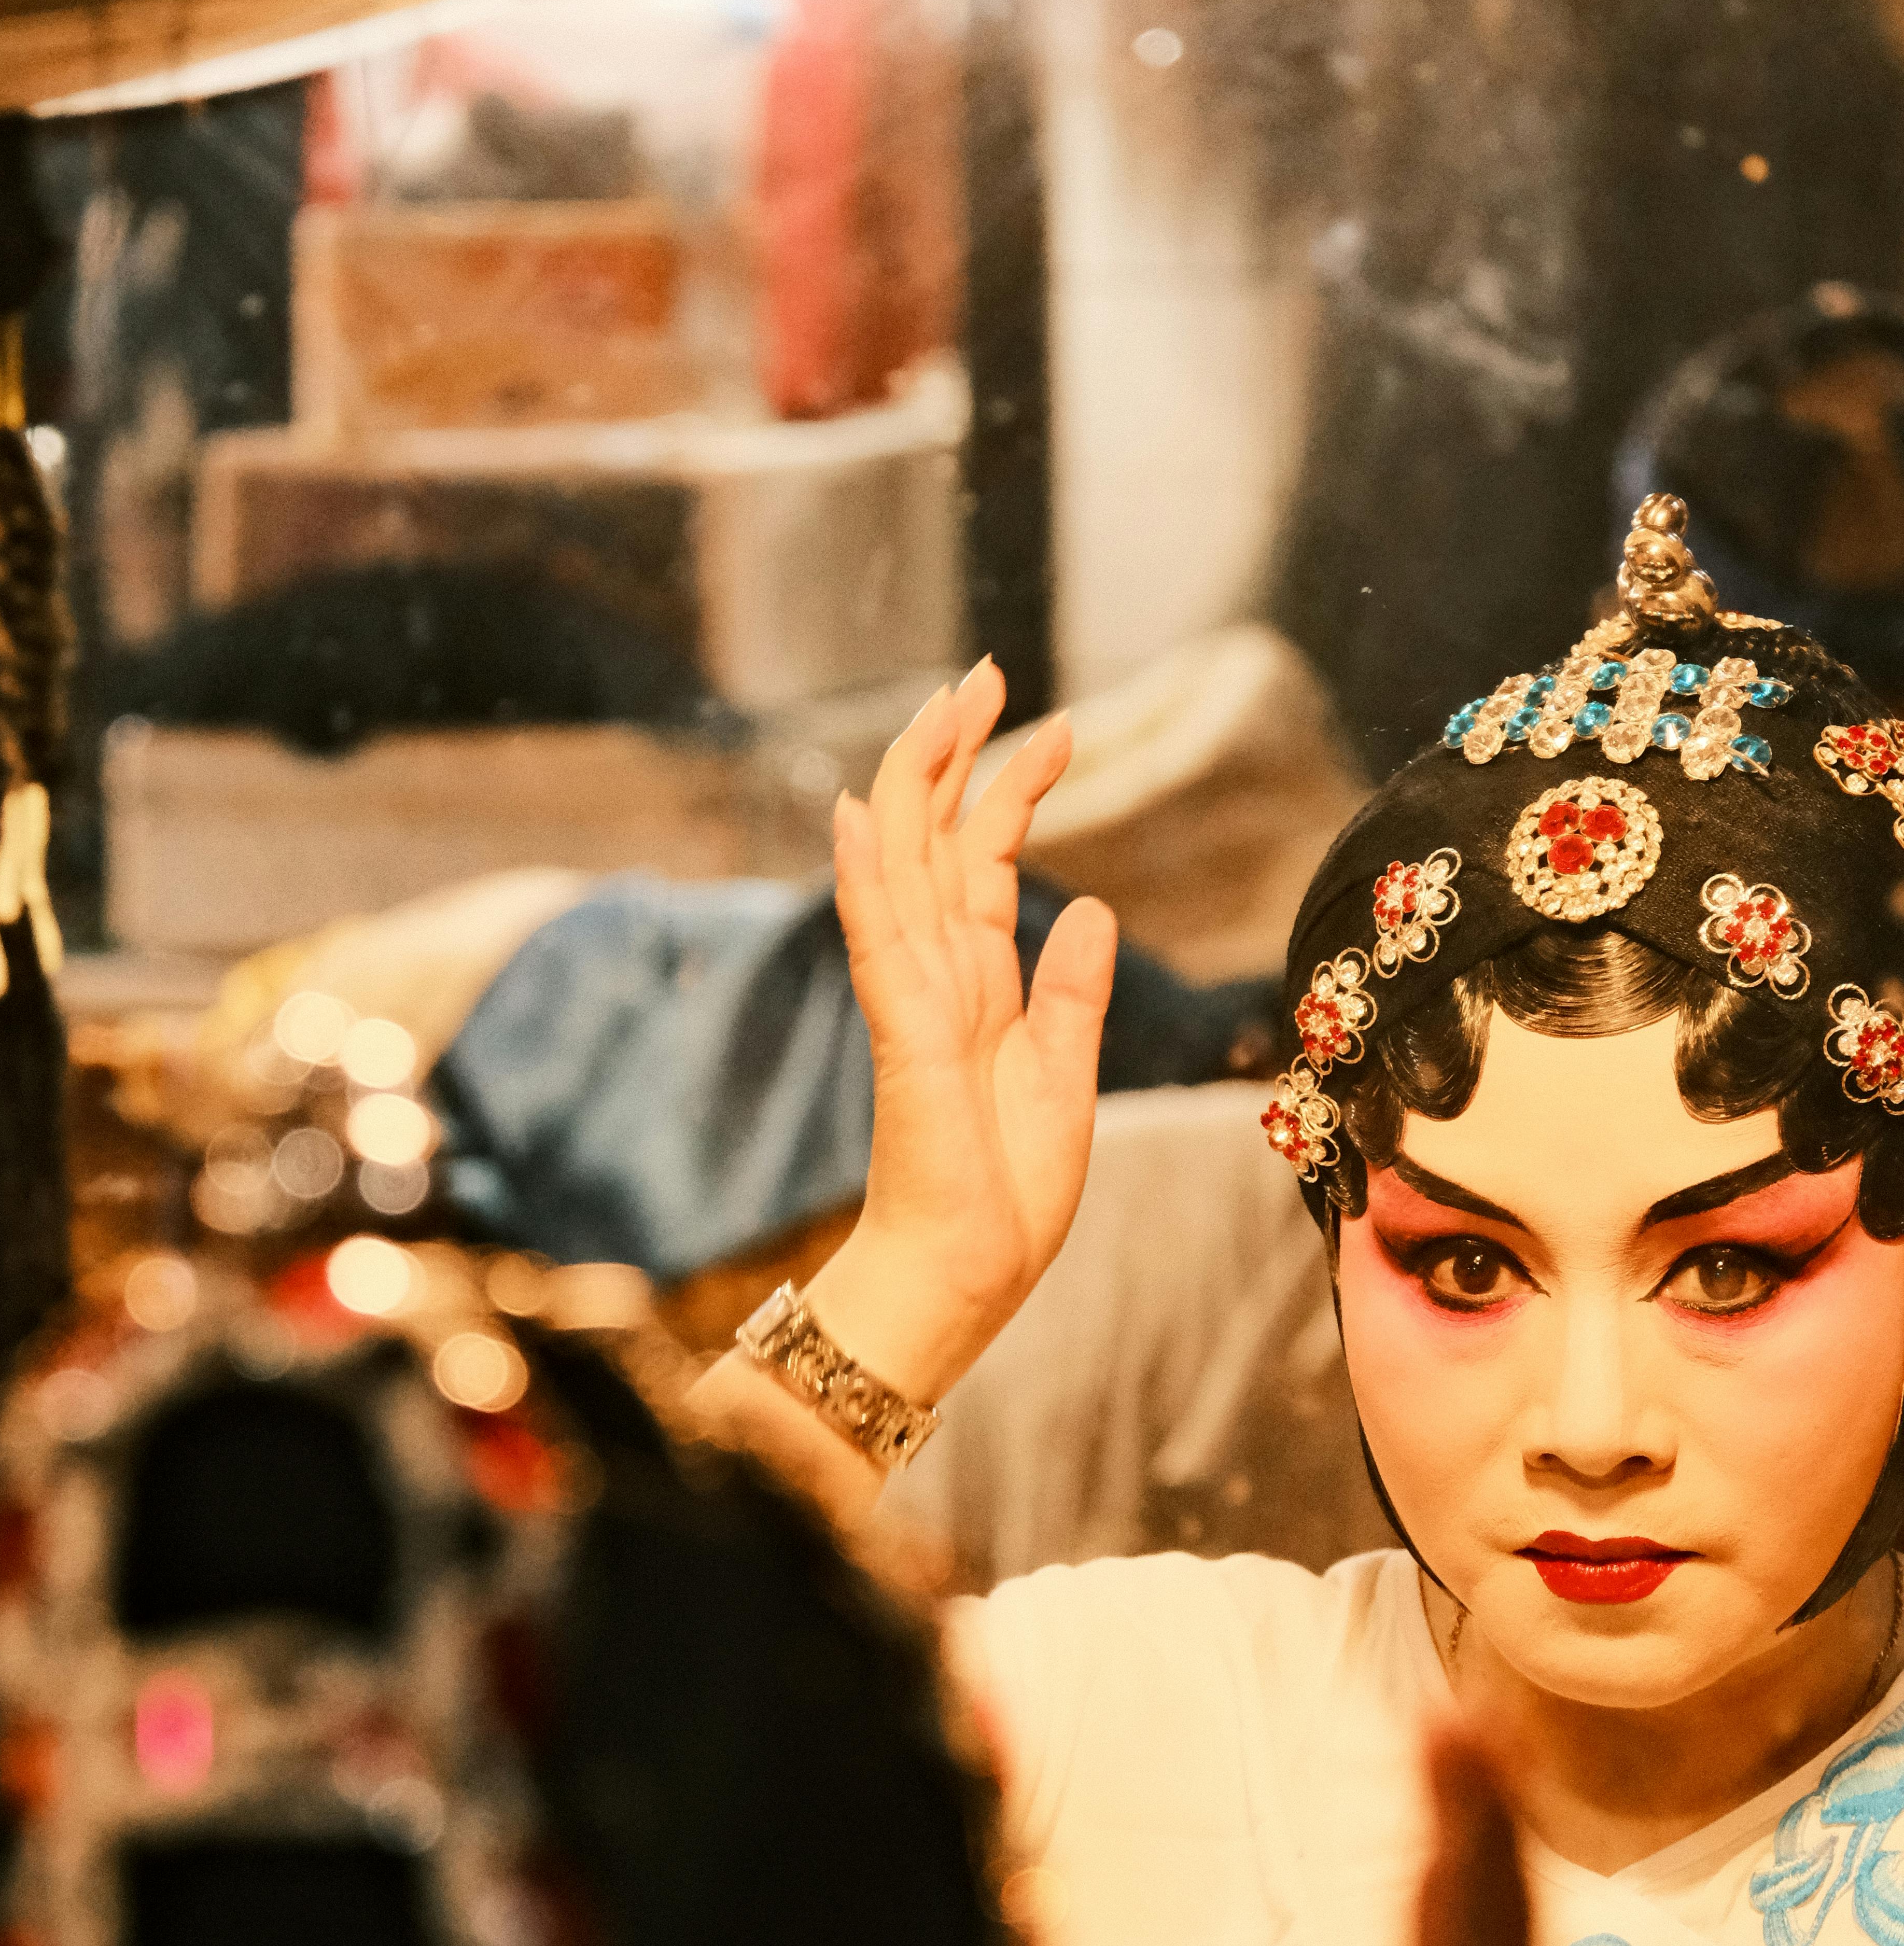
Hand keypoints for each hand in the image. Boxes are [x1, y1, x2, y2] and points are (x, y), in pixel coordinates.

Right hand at [819, 664, 1114, 1402]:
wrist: (969, 1274)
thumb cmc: (1007, 1195)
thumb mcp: (1065, 1078)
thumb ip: (1071, 993)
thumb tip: (1091, 907)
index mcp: (981, 987)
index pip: (986, 862)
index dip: (1014, 790)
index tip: (1055, 726)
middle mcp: (941, 979)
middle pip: (936, 839)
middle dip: (958, 753)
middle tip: (985, 671)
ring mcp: (915, 1003)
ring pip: (905, 867)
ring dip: (916, 783)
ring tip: (941, 704)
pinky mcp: (906, 1038)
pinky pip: (879, 944)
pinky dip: (864, 879)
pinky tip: (853, 816)